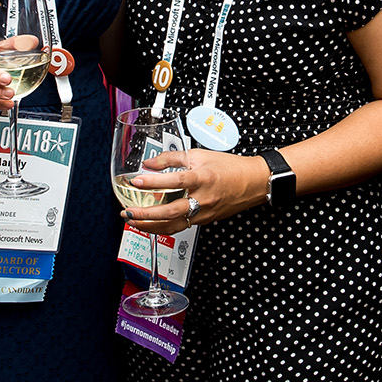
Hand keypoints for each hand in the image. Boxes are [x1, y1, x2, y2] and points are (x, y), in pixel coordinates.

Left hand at [121, 149, 271, 233]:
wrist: (253, 182)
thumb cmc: (229, 167)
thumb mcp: (199, 154)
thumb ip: (172, 158)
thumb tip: (150, 163)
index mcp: (202, 178)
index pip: (175, 181)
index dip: (154, 182)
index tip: (137, 181)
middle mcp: (203, 198)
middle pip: (171, 211)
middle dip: (146, 214)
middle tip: (128, 212)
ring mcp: (204, 212)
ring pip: (174, 225)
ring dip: (151, 226)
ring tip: (134, 222)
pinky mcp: (205, 220)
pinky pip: (181, 226)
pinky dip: (164, 227)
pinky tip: (151, 225)